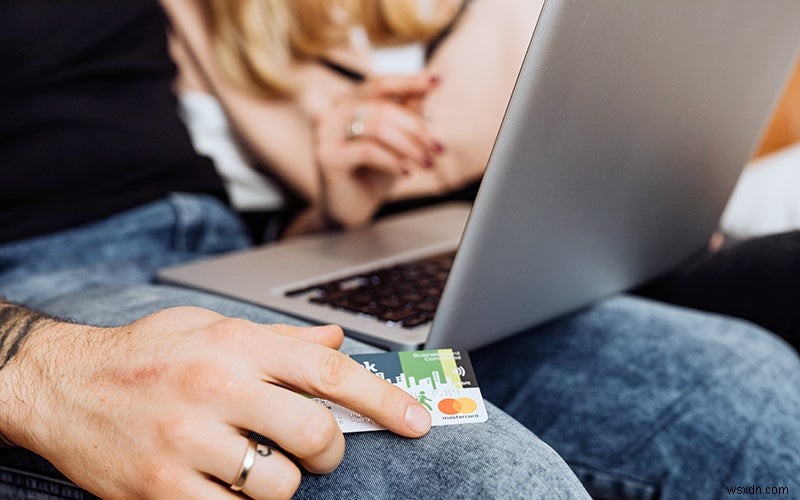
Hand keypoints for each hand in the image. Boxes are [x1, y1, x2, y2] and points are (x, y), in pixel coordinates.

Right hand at [2, 307, 430, 498]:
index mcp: (238, 344)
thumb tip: (335, 342)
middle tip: (315, 451)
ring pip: (280, 483)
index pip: (330, 371)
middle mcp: (218, 388)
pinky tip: (223, 483)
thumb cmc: (145, 353)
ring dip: (281, 481)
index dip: (383, 399)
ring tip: (254, 464)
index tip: (416, 421)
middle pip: (315, 433)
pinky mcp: (163, 488)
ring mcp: (190, 441)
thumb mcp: (213, 328)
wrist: (64, 384)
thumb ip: (280, 339)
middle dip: (329, 451)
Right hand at [314, 73, 444, 227]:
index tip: (438, 82)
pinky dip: (392, 161)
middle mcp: (334, 111)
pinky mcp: (327, 156)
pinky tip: (405, 172)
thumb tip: (429, 82)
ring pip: (377, 126)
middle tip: (438, 148)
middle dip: (416, 127)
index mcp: (350, 101)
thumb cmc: (373, 171)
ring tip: (427, 163)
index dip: (409, 81)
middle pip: (383, 106)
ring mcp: (326, 132)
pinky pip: (367, 151)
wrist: (352, 207)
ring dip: (409, 146)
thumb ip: (408, 110)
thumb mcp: (397, 139)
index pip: (381, 84)